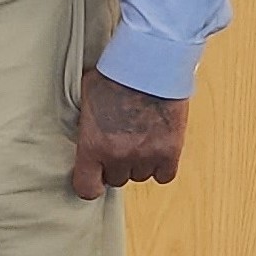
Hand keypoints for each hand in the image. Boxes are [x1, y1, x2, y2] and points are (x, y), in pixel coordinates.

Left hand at [72, 68, 188, 199]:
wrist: (147, 67)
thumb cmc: (112, 76)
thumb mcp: (85, 100)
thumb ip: (87, 126)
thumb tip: (85, 138)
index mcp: (92, 144)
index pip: (86, 188)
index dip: (90, 185)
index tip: (92, 179)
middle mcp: (118, 156)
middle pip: (115, 180)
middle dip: (115, 166)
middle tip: (117, 144)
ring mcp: (145, 156)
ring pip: (140, 177)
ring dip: (138, 164)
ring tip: (137, 139)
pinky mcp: (170, 152)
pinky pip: (164, 176)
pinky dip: (160, 166)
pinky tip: (155, 148)